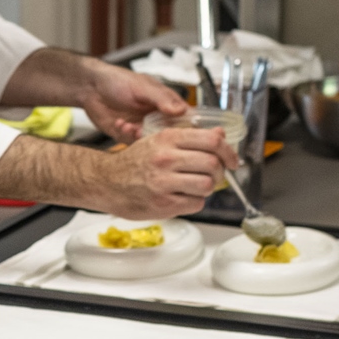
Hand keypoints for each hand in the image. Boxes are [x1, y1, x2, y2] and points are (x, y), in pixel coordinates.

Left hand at [76, 58, 187, 142]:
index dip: (186, 127)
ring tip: (131, 126)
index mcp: (165, 103)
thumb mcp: (142, 87)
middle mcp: (156, 117)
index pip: (185, 119)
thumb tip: (181, 110)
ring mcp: (142, 127)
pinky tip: (120, 123)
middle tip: (148, 129)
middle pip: (169, 135)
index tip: (181, 133)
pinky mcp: (127, 135)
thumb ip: (161, 99)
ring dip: (140, 136)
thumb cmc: (117, 80)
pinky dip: (126, 135)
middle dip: (159, 135)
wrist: (90, 87)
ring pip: (151, 142)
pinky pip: (133, 143)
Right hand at [97, 126, 237, 218]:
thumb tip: (220, 134)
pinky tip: (183, 195)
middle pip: (213, 164)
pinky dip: (195, 201)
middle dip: (220, 171)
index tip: (232, 159)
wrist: (106, 182)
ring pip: (207, 185)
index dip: (228, 151)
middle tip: (215, 174)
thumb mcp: (159, 140)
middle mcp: (166, 159)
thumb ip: (190, 137)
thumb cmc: (134, 162)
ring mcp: (164, 183)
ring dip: (208, 187)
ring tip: (197, 185)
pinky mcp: (164, 204)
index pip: (212, 140)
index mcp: (167, 139)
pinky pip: (196, 203)